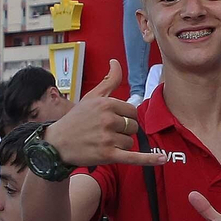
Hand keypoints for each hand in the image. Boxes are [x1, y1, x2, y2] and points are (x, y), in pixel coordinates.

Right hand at [44, 61, 161, 167]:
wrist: (57, 144)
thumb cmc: (76, 119)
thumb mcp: (92, 97)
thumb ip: (109, 81)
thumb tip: (116, 62)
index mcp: (106, 104)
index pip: (132, 111)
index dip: (125, 117)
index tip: (112, 121)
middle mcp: (108, 120)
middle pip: (133, 126)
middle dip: (124, 131)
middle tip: (105, 133)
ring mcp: (108, 138)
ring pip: (131, 142)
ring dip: (121, 144)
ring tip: (103, 143)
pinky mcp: (108, 155)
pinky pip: (133, 157)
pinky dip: (149, 159)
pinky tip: (163, 158)